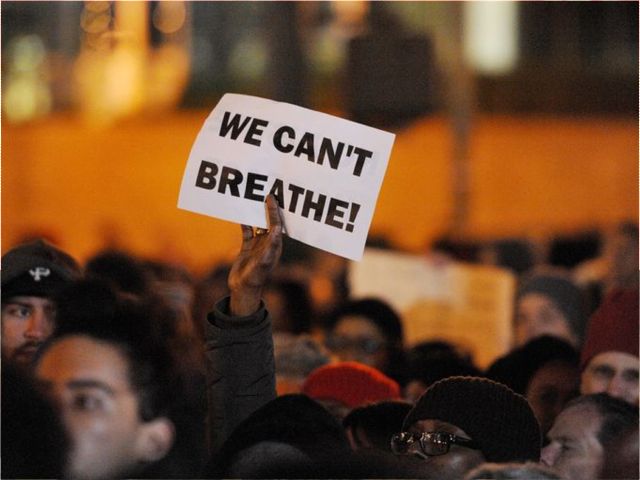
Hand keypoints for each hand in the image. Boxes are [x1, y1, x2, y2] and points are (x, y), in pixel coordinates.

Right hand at [228, 195, 282, 315]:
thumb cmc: (256, 278)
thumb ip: (270, 247)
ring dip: (256, 213)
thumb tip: (277, 230)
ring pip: (258, 224)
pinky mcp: (247, 247)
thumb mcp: (263, 263)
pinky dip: (244, 222)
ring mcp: (258, 245)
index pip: (276, 223)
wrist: (243, 289)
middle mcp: (268, 243)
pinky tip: (240, 212)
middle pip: (269, 221)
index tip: (271, 197)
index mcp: (275, 245)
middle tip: (265, 191)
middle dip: (268, 208)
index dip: (274, 210)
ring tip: (252, 199)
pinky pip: (247, 231)